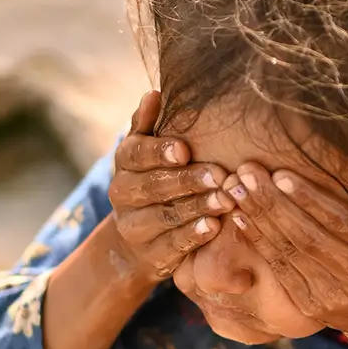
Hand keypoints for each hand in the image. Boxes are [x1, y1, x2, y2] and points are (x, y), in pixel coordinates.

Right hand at [105, 91, 232, 280]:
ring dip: (196, 208)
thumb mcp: (148, 151)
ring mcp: (134, 227)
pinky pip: (172, 245)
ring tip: (225, 201)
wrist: (139, 238)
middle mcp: (122, 194)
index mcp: (123, 164)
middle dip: (187, 181)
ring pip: (165, 216)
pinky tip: (213, 227)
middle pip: (153, 187)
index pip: (136, 154)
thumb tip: (154, 93)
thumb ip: (149, 124)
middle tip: (219, 175)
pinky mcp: (150, 255)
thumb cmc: (155, 179)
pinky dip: (193, 236)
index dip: (159, 152)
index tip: (184, 149)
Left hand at [228, 161, 347, 342]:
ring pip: (290, 252)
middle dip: (274, 203)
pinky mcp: (311, 305)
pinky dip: (259, 243)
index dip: (309, 199)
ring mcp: (332, 295)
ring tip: (235, 188)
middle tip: (247, 172)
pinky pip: (281, 270)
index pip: (342, 223)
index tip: (281, 173)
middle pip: (309, 236)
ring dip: (259, 219)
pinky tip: (240, 218)